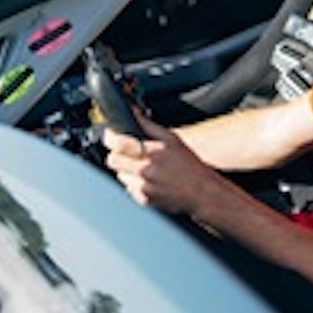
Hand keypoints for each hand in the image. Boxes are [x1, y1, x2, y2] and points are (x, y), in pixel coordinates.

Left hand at [103, 118, 221, 215]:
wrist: (202, 192)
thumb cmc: (189, 165)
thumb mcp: (172, 139)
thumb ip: (149, 126)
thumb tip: (133, 112)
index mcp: (153, 152)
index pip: (119, 143)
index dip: (111, 137)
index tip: (111, 136)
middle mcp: (147, 170)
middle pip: (113, 160)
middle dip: (117, 154)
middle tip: (126, 153)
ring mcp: (144, 187)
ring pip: (119, 175)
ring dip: (126, 170)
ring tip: (144, 168)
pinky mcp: (144, 200)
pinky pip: (129, 189)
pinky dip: (135, 184)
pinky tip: (150, 180)